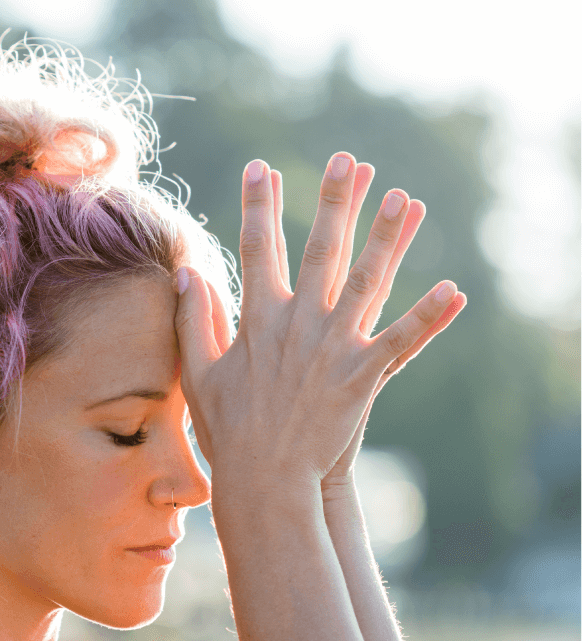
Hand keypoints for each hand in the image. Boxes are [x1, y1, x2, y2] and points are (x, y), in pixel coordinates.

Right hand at [175, 153, 461, 506]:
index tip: (260, 168)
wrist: (264, 479)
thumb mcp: (199, 373)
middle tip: (347, 160)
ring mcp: (333, 347)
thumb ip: (193, 320)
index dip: (257, 206)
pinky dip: (429, 317)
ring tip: (404, 199)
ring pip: (367, 281)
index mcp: (258, 319)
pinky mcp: (362, 376)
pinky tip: (454, 290)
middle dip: (334, 201)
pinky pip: (402, 341)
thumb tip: (187, 273)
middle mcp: (298, 323)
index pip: (256, 248)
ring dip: (388, 238)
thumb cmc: (228, 430)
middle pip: (319, 249)